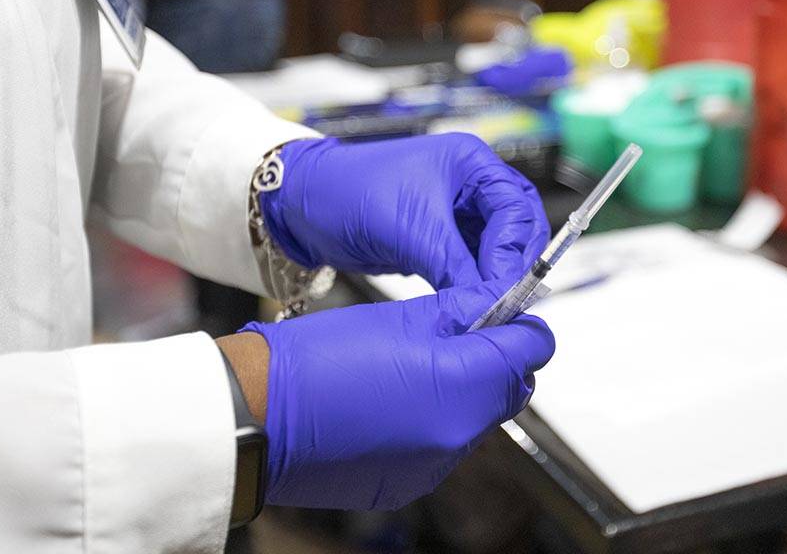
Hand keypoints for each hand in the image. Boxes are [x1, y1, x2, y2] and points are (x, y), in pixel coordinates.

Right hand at [240, 281, 554, 510]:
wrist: (255, 415)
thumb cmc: (316, 361)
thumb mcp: (400, 317)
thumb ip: (464, 309)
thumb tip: (503, 302)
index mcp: (461, 389)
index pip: (531, 352)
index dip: (522, 326)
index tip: (506, 310)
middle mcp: (456, 438)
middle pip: (511, 391)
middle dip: (497, 359)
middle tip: (462, 330)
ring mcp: (433, 467)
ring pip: (477, 419)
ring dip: (465, 390)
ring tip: (419, 362)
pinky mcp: (407, 484)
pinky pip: (442, 446)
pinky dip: (434, 420)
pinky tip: (397, 398)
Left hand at [261, 134, 548, 287]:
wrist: (303, 206)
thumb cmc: (348, 192)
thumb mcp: (410, 229)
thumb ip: (455, 266)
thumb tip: (489, 301)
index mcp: (471, 162)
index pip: (516, 207)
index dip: (513, 250)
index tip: (503, 287)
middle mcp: (471, 184)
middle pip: (517, 227)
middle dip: (513, 264)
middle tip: (506, 300)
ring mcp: (458, 212)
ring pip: (497, 249)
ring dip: (495, 277)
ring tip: (489, 306)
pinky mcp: (442, 239)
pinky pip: (473, 264)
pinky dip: (476, 283)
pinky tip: (471, 303)